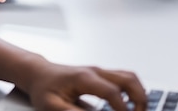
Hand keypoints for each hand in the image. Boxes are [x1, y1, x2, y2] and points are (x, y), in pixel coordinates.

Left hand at [24, 62, 146, 110]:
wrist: (38, 73)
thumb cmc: (43, 88)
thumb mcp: (53, 106)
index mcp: (84, 78)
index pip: (113, 93)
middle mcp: (95, 71)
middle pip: (129, 79)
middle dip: (140, 100)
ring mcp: (99, 71)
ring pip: (129, 76)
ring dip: (139, 94)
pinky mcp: (100, 75)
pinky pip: (124, 79)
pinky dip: (132, 91)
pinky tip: (129, 106)